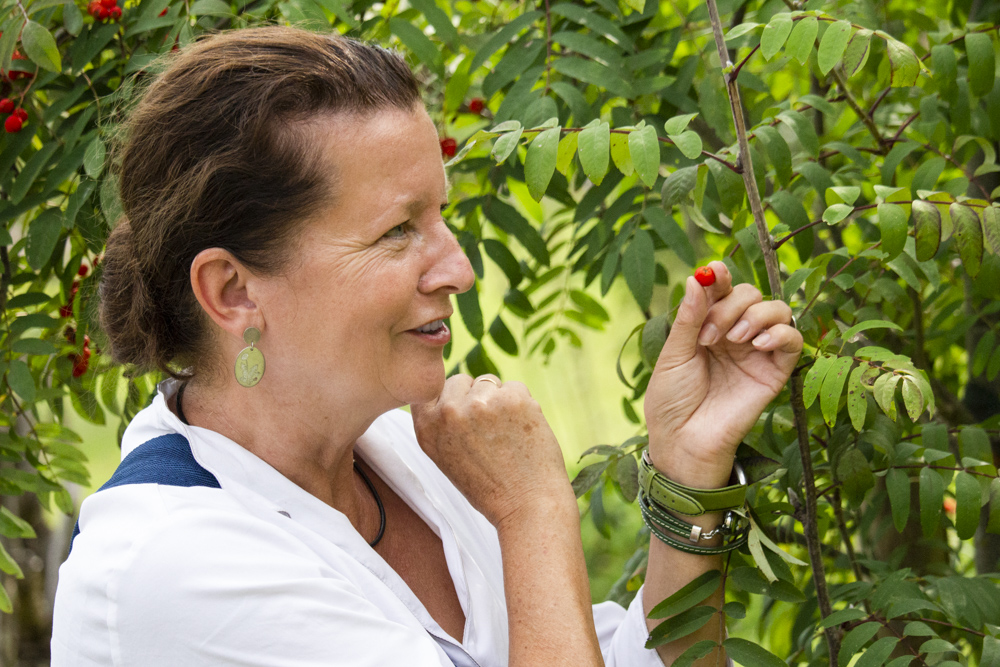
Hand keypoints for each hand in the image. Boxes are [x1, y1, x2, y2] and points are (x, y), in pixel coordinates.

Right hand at [411, 374, 572, 526]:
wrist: (527, 506)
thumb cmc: (490, 486)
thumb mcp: (446, 457)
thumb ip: (442, 422)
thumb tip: (452, 387)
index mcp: (427, 427)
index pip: (432, 388)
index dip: (451, 400)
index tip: (464, 420)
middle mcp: (449, 412)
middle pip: (462, 380)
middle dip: (476, 397)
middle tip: (489, 433)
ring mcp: (481, 402)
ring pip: (491, 383)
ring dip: (501, 401)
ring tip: (507, 436)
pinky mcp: (513, 398)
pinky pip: (516, 387)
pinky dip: (523, 405)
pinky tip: (523, 433)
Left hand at [644, 261, 802, 487]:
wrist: (683, 440)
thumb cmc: (671, 401)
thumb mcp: (674, 355)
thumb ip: (689, 318)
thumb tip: (697, 278)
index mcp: (706, 327)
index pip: (722, 290)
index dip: (721, 276)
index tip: (713, 272)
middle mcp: (734, 334)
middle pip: (749, 294)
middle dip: (730, 305)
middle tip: (709, 335)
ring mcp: (756, 352)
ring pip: (776, 309)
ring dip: (755, 315)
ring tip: (734, 340)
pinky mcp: (775, 372)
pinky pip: (794, 339)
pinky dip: (780, 332)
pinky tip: (756, 344)